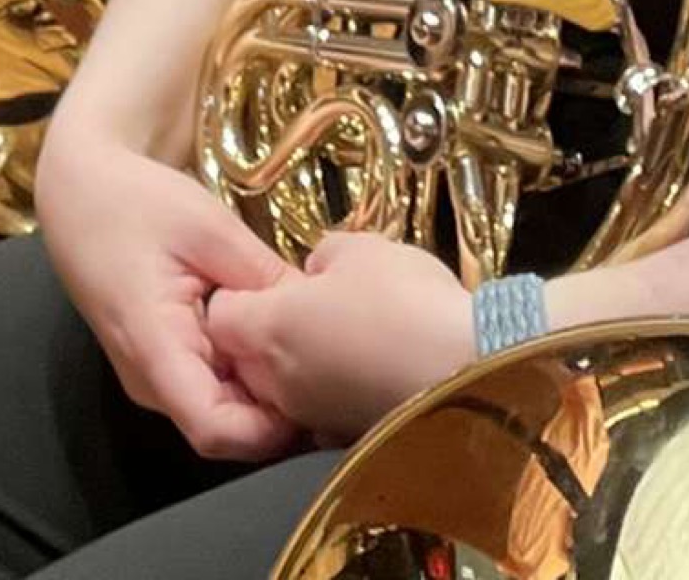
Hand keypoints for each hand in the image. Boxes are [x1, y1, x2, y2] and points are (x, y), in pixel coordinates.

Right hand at [37, 132, 301, 462]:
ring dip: (266, 394)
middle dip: (280, 412)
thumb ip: (262, 279)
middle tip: (330, 367)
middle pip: (226, 430)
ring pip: (223, 414)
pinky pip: (212, 390)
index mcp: (154, 349)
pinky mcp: (164, 366)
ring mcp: (155, 378)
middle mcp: (151, 382)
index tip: (318, 392)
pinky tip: (276, 338)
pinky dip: (248, 376)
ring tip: (308, 348)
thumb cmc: (136, 203)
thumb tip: (322, 320)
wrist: (82, 193)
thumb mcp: (209, 228)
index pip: (215, 430)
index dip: (271, 429)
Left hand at [205, 231, 475, 448]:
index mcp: (268, 328)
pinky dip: (332, 393)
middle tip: (307, 307)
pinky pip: (319, 412)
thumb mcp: (361, 249)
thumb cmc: (407, 301)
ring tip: (343, 337)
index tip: (271, 280)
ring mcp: (312, 417)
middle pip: (243, 359)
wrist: (470, 370)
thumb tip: (315, 272)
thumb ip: (322, 256)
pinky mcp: (347, 439)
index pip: (219, 314)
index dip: (239, 293)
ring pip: (280, 390)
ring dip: (298, 366)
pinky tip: (367, 371)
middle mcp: (277, 382)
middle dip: (262, 335)